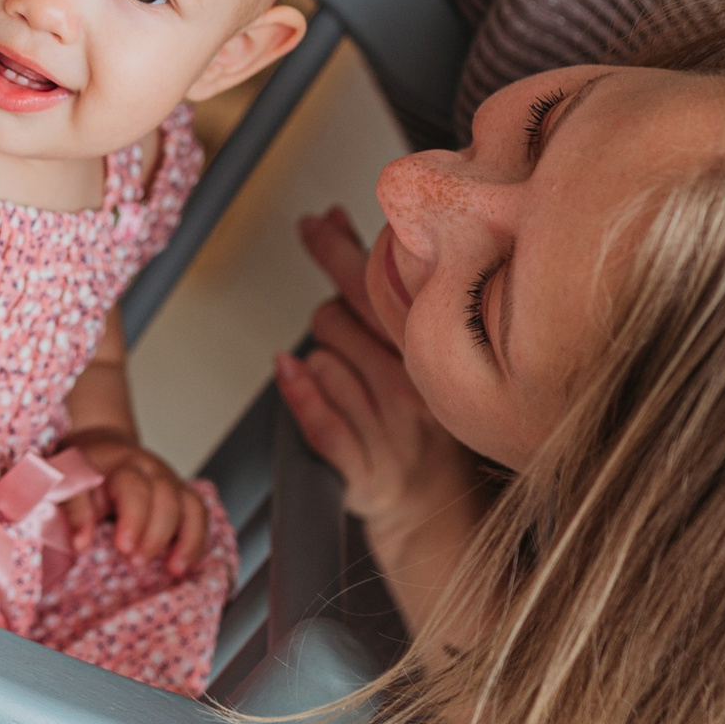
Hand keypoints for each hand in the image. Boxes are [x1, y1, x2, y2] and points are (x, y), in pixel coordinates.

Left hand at [59, 433, 210, 576]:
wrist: (105, 450)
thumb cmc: (83, 476)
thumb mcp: (64, 486)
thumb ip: (69, 510)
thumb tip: (80, 545)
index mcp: (108, 464)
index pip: (102, 486)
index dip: (100, 515)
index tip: (82, 545)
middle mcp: (142, 467)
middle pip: (157, 491)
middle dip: (149, 529)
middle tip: (132, 558)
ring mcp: (166, 478)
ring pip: (184, 502)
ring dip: (181, 537)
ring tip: (171, 568)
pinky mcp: (181, 492)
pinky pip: (198, 513)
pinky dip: (196, 541)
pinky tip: (182, 566)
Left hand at [275, 209, 478, 544]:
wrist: (433, 505)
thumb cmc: (417, 412)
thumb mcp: (408, 342)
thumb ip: (375, 280)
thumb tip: (333, 218)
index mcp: (434, 351)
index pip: (378, 284)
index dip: (337, 248)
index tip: (317, 223)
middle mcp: (417, 388)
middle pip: (337, 318)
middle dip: (329, 309)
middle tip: (333, 310)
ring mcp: (392, 430)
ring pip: (321, 360)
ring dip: (321, 359)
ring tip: (347, 372)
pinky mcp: (364, 468)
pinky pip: (318, 419)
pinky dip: (299, 392)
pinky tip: (290, 372)